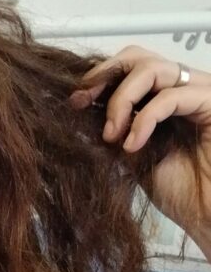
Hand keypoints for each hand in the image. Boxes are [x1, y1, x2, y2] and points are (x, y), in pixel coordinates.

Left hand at [70, 46, 210, 254]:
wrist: (205, 214)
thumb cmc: (178, 191)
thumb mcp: (131, 156)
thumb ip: (113, 130)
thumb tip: (78, 111)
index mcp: (159, 99)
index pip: (126, 68)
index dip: (98, 77)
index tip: (74, 101)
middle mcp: (179, 90)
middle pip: (137, 57)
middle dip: (104, 76)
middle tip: (83, 103)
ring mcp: (196, 93)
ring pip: (152, 69)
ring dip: (121, 100)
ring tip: (111, 135)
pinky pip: (171, 96)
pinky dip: (145, 119)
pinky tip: (132, 145)